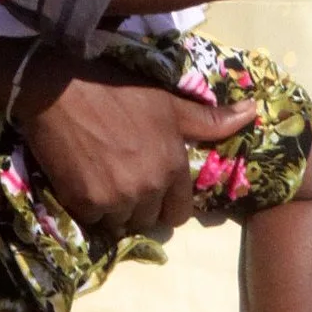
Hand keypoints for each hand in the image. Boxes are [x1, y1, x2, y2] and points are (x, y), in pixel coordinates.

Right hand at [19, 54, 254, 236]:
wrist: (58, 88)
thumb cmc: (117, 90)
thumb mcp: (168, 102)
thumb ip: (210, 119)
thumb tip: (253, 113)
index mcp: (173, 166)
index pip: (179, 213)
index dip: (166, 202)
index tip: (150, 185)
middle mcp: (149, 187)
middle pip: (149, 220)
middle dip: (139, 205)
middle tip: (121, 175)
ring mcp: (116, 197)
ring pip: (120, 222)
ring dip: (113, 208)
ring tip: (101, 176)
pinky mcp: (84, 203)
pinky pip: (93, 220)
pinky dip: (88, 206)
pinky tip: (82, 178)